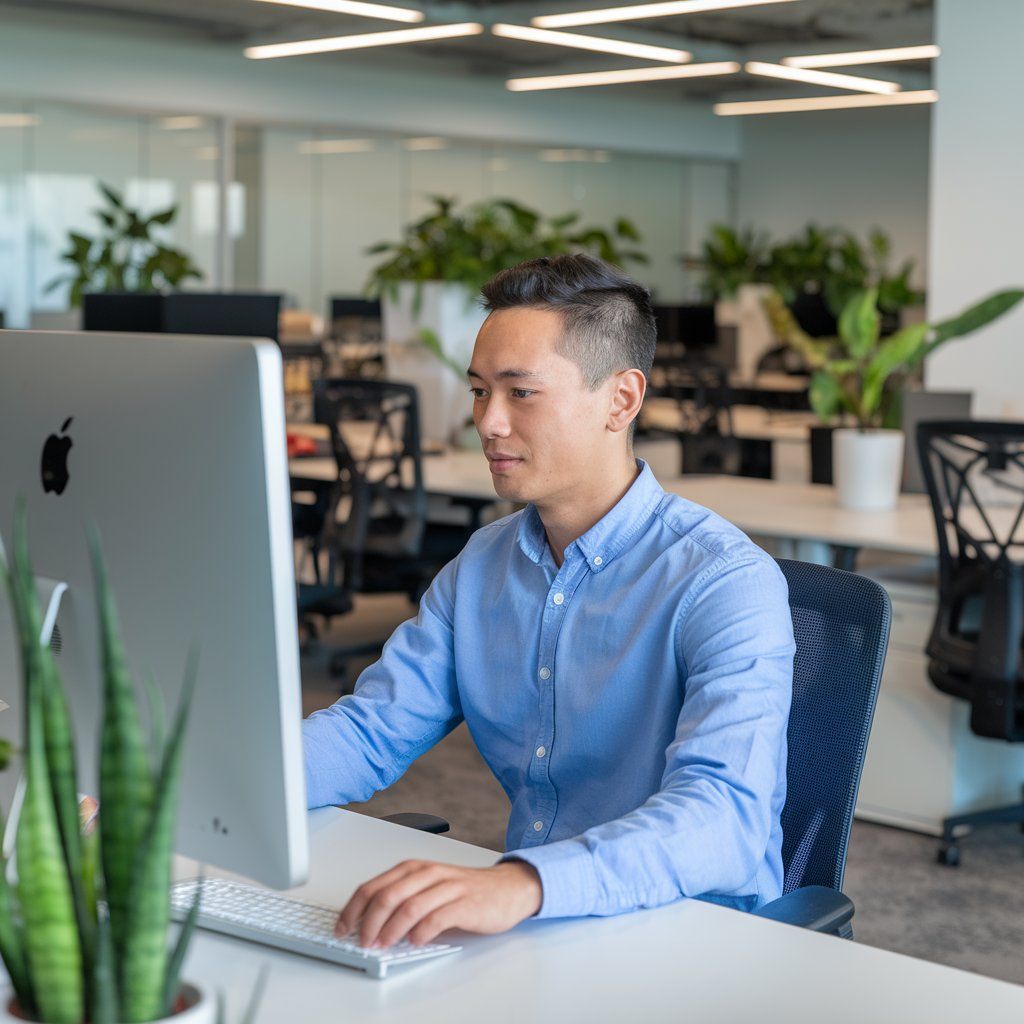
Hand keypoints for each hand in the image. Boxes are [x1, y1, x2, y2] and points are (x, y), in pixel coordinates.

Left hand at [335, 859, 541, 948]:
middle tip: (361, 941)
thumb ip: (401, 900)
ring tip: (382, 945)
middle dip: (368, 922)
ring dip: (391, 929)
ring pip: (410, 906)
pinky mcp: (465, 903)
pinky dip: (422, 932)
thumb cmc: (463, 891)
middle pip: (388, 896)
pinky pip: (437, 917)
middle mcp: (428, 873)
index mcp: (413, 868)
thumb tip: (366, 925)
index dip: (353, 909)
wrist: (506, 888)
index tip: (341, 928)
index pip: (373, 886)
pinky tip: (414, 942)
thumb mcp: (427, 888)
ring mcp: (447, 887)